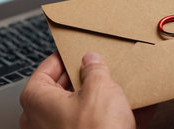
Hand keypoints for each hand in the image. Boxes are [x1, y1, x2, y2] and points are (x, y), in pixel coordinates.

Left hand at [20, 52, 135, 128]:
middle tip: (101, 68)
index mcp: (36, 100)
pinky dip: (113, 117)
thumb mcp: (100, 88)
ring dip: (102, 98)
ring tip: (121, 87)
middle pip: (63, 89)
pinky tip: (136, 108)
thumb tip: (91, 61)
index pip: (46, 69)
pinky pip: (95, 125)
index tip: (77, 51)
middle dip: (86, 78)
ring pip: (81, 109)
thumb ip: (94, 69)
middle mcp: (41, 120)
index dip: (64, 57)